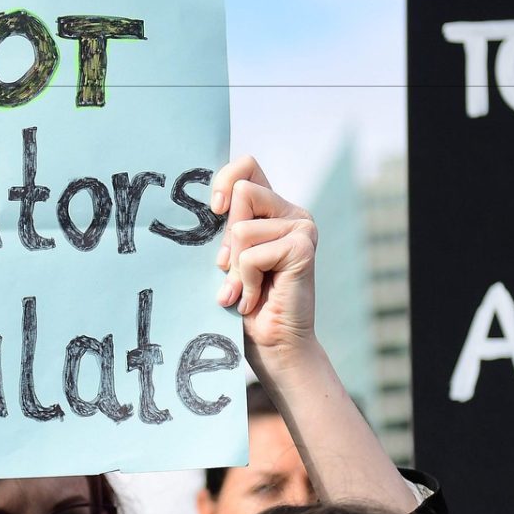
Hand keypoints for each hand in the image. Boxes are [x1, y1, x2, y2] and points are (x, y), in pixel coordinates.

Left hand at [209, 156, 316, 361]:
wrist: (272, 346)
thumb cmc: (245, 304)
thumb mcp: (227, 258)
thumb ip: (225, 229)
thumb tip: (210, 203)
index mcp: (272, 210)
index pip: (247, 166)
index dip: (224, 179)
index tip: (214, 210)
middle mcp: (292, 213)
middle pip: (242, 191)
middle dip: (227, 238)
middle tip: (231, 270)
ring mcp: (301, 228)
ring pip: (242, 230)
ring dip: (234, 269)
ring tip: (244, 291)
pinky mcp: (302, 247)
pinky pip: (251, 255)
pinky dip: (244, 282)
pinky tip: (254, 299)